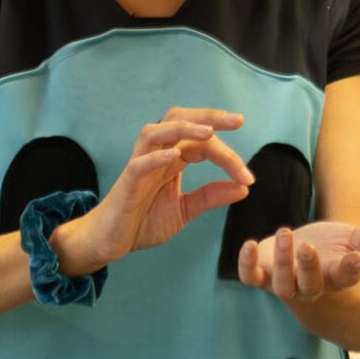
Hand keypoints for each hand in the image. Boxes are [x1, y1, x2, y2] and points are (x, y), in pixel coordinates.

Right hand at [54, 109, 253, 274]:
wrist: (110, 241)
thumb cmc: (142, 222)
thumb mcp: (184, 209)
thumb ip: (211, 196)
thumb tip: (244, 187)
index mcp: (172, 159)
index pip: (203, 143)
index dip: (228, 155)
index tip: (248, 176)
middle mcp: (156, 155)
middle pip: (179, 120)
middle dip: (208, 116)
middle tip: (237, 120)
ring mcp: (139, 166)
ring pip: (157, 131)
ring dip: (183, 128)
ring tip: (209, 132)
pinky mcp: (126, 183)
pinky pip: (139, 163)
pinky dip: (156, 156)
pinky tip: (174, 155)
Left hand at [238, 222, 359, 303]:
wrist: (306, 247)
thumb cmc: (334, 245)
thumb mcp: (355, 238)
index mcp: (336, 277)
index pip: (345, 278)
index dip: (350, 270)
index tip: (356, 257)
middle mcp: (311, 286)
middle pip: (309, 286)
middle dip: (307, 267)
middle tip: (306, 245)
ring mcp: (285, 284)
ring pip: (282, 286)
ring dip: (282, 262)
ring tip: (285, 233)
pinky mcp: (263, 276)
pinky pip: (252, 278)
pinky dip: (247, 265)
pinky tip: (249, 244)